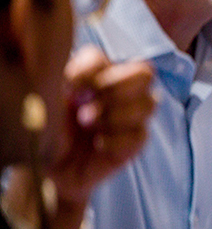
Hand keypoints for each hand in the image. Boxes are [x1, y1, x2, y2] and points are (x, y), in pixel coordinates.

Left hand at [51, 46, 154, 205]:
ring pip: (149, 103)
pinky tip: (98, 144)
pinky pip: (141, 134)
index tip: (69, 90)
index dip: (89, 72)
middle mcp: (118, 90)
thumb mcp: (47, 99)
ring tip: (89, 126)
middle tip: (86, 107)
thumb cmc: (46, 131)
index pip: (103, 58)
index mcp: (94, 74)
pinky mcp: (134, 143)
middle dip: (115, 89)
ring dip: (115, 115)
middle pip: (145, 73)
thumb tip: (83, 85)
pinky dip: (117, 140)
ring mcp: (130, 116)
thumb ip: (64, 81)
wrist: (48, 169)